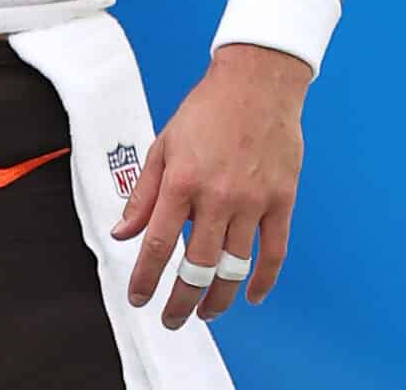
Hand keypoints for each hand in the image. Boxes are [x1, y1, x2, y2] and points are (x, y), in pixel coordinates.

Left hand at [111, 44, 309, 326]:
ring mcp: (254, 201)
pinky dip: (264, 279)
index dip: (146, 277)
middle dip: (181, 301)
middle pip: (197, 266)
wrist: (257, 85)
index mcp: (181, 181)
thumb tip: (123, 231)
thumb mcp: (162, 146)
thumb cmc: (205, 112)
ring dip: (219, 297)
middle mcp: (217, 196)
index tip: (138, 298)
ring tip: (206, 313)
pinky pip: (274, 252)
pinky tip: (252, 296)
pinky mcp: (282, 202)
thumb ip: (143, 194)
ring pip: (235, 266)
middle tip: (172, 319)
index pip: (159, 244)